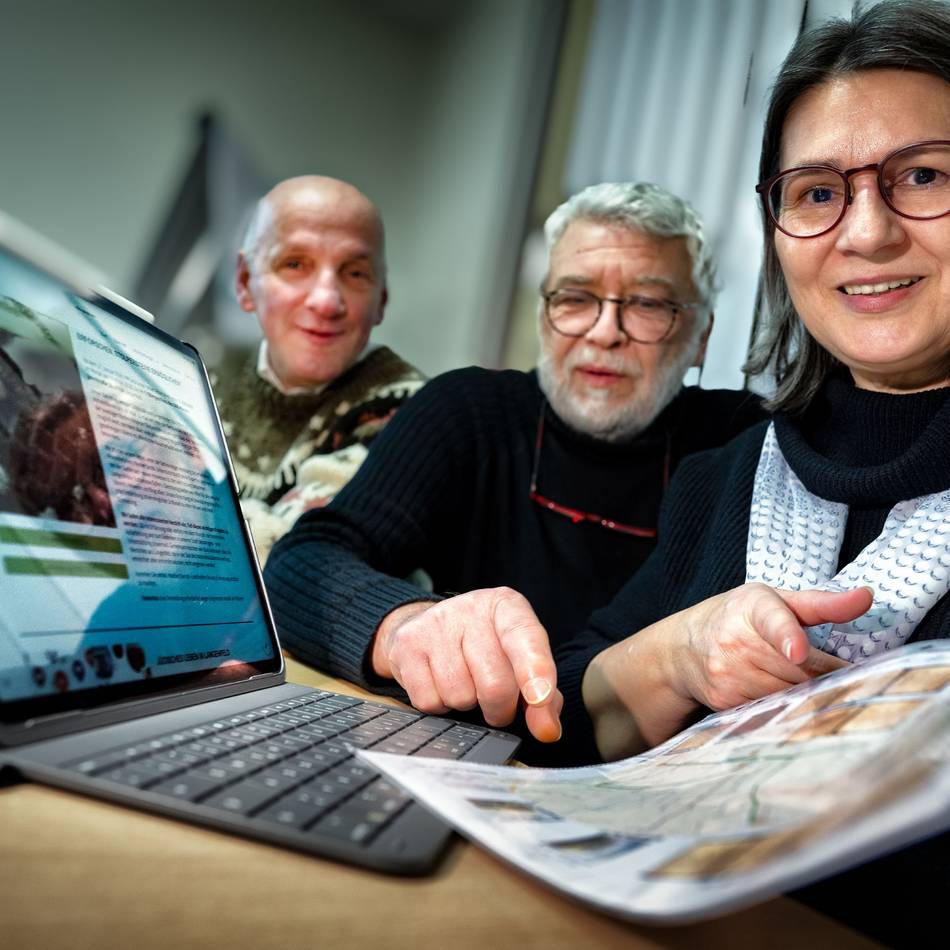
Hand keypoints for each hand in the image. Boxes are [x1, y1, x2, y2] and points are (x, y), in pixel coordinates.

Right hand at [371, 588, 561, 742]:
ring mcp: (435, 623)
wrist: (428, 626)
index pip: (526, 639)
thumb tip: (547, 730)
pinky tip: (441, 683)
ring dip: (468, 705)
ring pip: (460, 696)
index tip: (540, 698)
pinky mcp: (407, 643)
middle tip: (497, 703)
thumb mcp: (519, 659)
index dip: (536, 671)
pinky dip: (440, 706)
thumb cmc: (485, 647)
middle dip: (500, 709)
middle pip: (495, 684)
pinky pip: (429, 701)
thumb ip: (545, 695)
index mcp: (507, 606)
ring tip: (465, 682)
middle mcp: (471, 607)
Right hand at [668, 583, 866, 710]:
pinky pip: (772, 710)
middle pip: (800, 670)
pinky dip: (787, 708)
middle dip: (827, 674)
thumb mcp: (774, 599)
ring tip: (811, 683)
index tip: (798, 652)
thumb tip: (867, 597)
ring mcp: (728, 674)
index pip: (773, 621)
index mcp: (753, 606)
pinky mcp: (725, 701)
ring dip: (809, 693)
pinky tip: (787, 698)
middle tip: (844, 673)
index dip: (787, 637)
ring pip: (789, 694)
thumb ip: (822, 603)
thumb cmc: (739, 618)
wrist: (683, 648)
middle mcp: (735, 640)